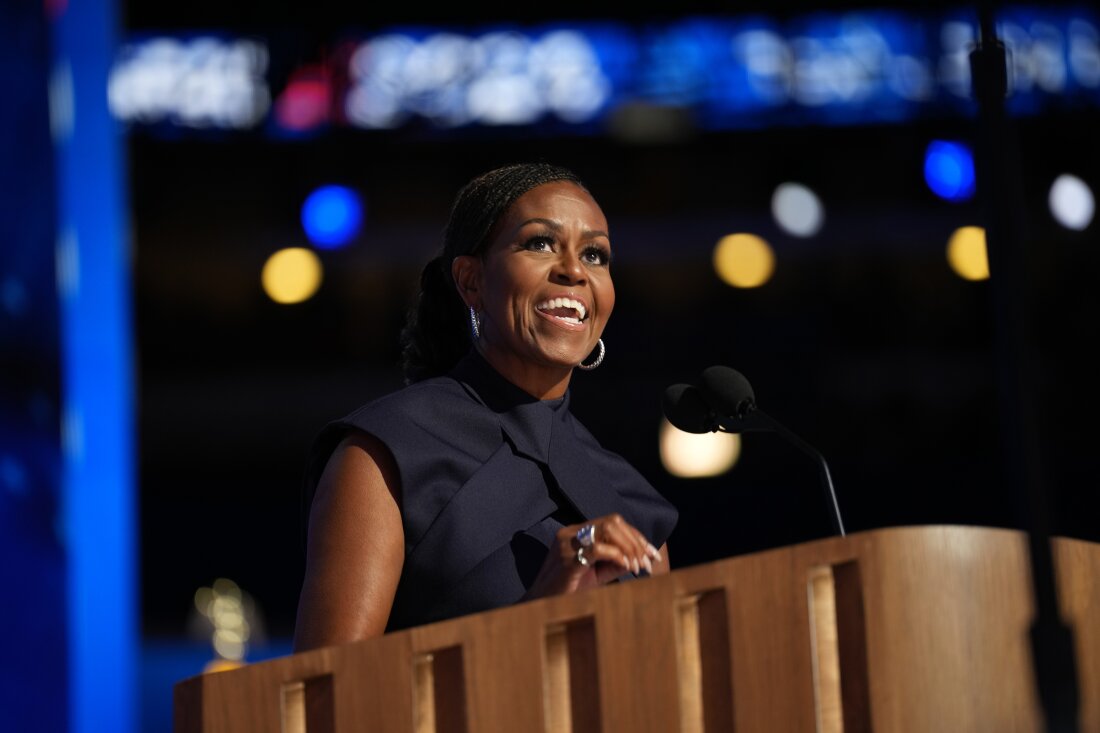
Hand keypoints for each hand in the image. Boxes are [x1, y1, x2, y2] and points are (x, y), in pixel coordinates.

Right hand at [523, 513, 662, 599]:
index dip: (636, 536)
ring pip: (607, 529)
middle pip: (613, 521)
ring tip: (637, 567)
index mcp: (576, 532)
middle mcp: (571, 532)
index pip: (612, 522)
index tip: (653, 554)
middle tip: (647, 563)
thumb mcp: (597, 573)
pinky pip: (598, 549)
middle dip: (636, 541)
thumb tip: (640, 557)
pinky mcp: (567, 559)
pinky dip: (617, 556)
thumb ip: (615, 563)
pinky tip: (626, 567)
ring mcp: (567, 543)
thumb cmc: (568, 590)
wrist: (540, 605)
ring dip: (629, 547)